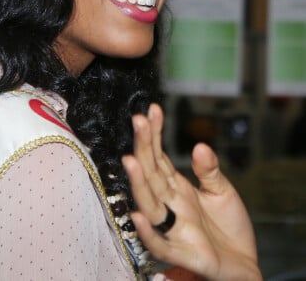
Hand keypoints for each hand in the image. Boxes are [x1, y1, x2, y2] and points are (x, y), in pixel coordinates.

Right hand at [122, 104, 261, 280]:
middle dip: (143, 146)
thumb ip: (210, 170)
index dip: (154, 134)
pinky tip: (140, 217)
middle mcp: (170, 204)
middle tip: (137, 120)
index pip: (159, 156)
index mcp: (176, 187)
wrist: (245, 267)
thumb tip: (200, 145)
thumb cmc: (229, 230)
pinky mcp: (182, 254)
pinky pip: (160, 245)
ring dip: (138, 183)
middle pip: (151, 172)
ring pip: (149, 203)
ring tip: (130, 160)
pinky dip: (148, 233)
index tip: (151, 110)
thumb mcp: (222, 192)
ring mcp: (173, 227)